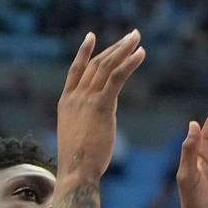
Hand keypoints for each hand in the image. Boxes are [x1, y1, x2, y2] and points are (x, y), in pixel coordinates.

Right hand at [56, 30, 145, 181]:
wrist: (76, 172)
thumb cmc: (79, 161)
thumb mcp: (79, 133)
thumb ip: (87, 118)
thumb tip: (99, 114)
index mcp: (66, 102)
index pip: (75, 70)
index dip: (84, 52)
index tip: (91, 36)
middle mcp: (74, 96)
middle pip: (96, 64)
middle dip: (115, 47)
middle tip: (131, 35)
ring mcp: (86, 99)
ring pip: (106, 66)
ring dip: (123, 49)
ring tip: (137, 38)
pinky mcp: (101, 105)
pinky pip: (116, 78)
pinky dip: (129, 63)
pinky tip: (140, 54)